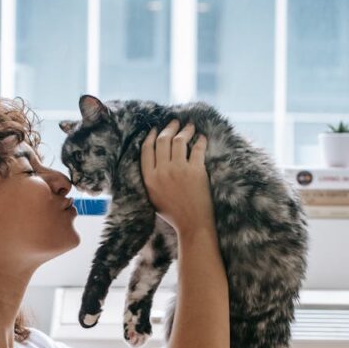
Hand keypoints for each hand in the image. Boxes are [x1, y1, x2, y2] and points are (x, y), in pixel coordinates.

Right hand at [140, 119, 213, 233]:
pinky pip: (197, 148)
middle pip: (163, 140)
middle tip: (175, 122)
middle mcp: (162, 171)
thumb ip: (151, 178)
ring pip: (179, 140)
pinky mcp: (196, 171)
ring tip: (189, 126)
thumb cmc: (173, 213)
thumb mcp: (153, 196)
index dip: (151, 135)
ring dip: (185, 130)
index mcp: (149, 178)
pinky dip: (200, 140)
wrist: (192, 225)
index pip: (147, 149)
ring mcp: (179, 170)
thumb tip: (153, 158)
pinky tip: (202, 138)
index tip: (155, 129)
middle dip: (169, 128)